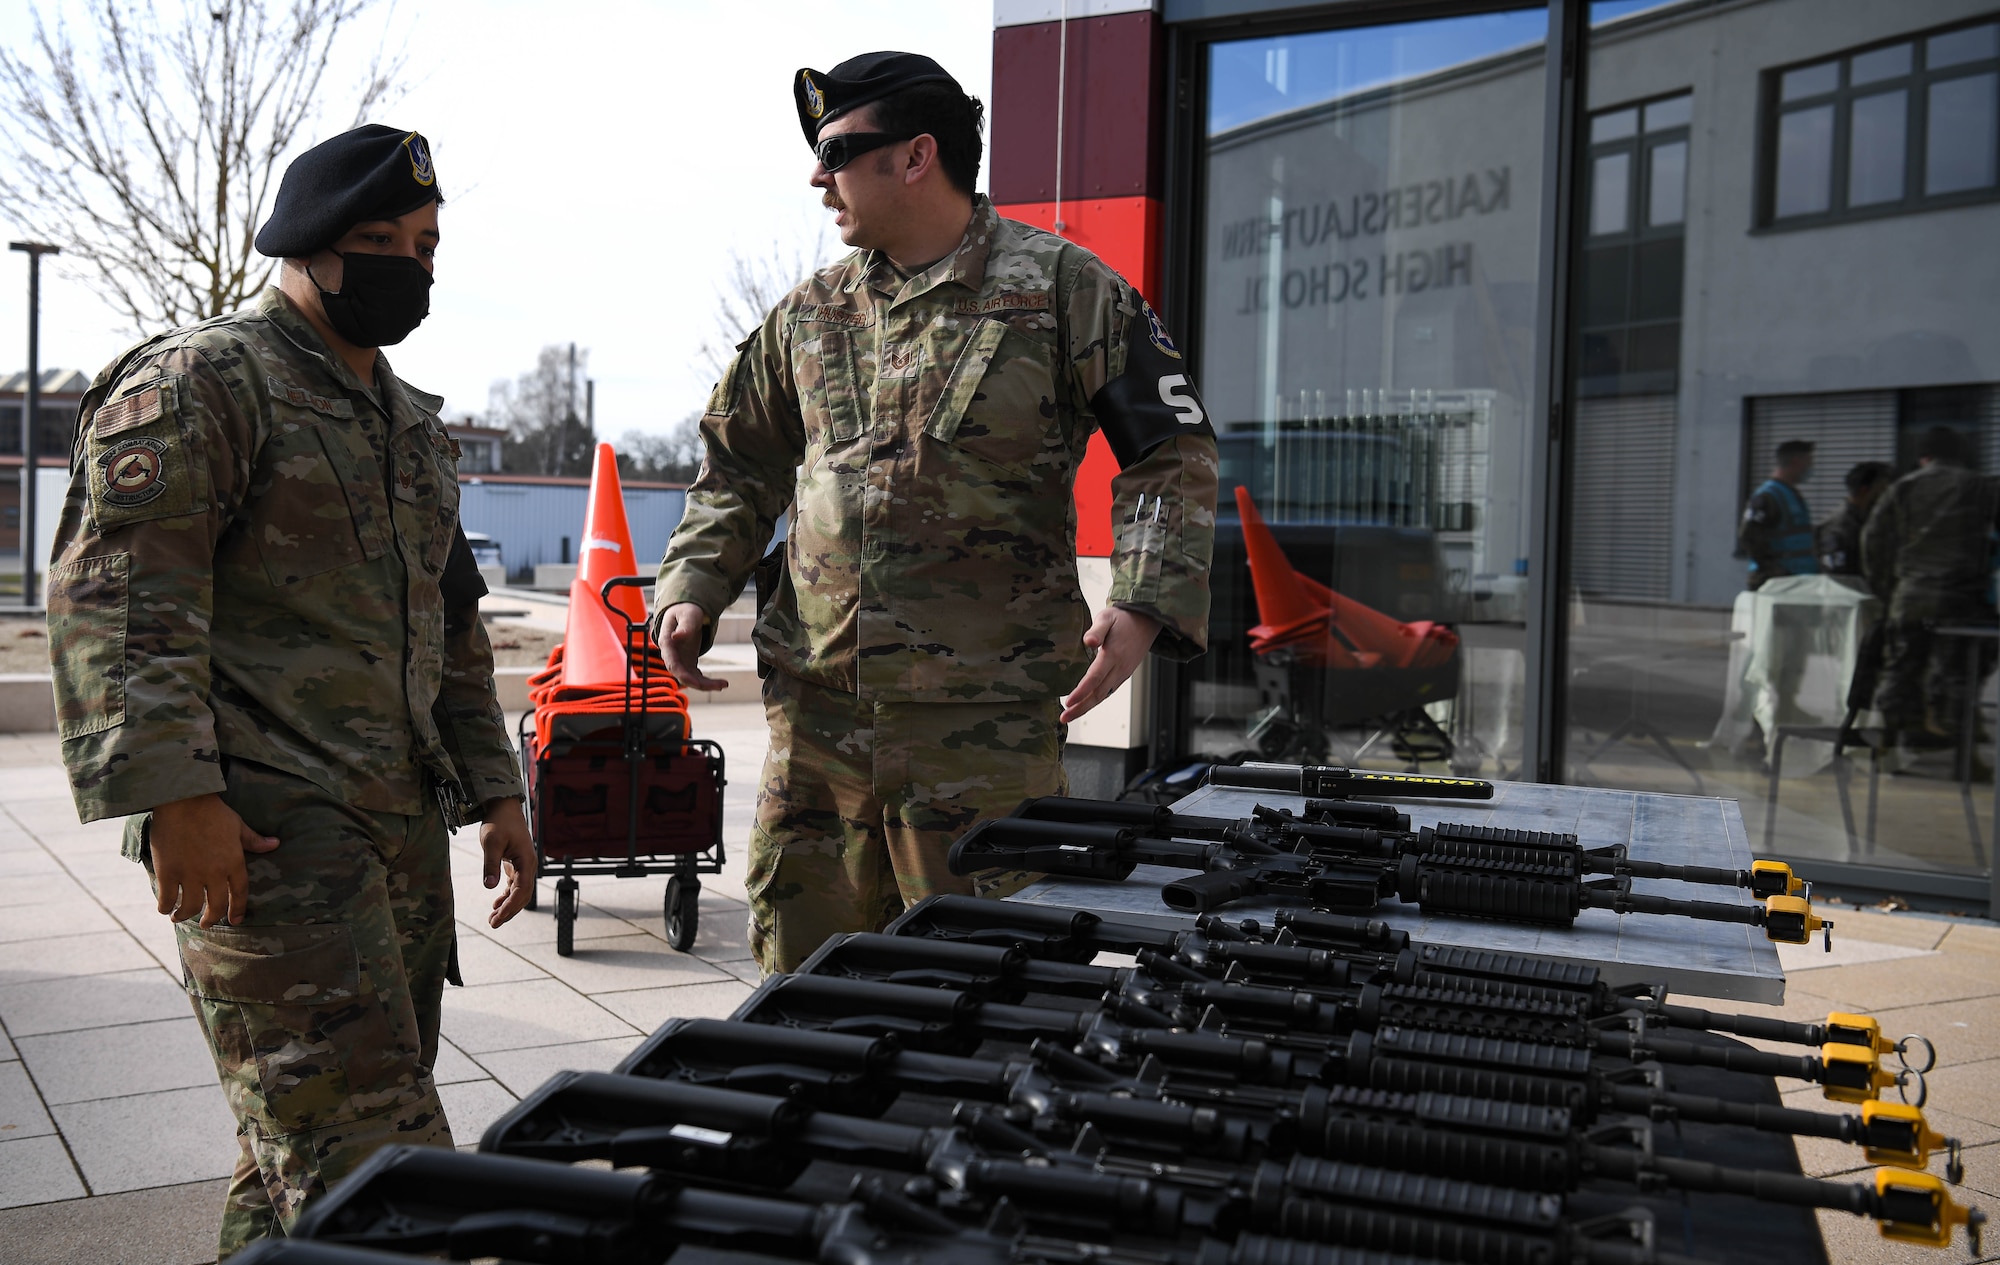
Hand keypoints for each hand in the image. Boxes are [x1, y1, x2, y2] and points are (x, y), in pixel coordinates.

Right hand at [149, 793, 280, 927]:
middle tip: (206, 924)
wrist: (183, 801)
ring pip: (190, 906)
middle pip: (215, 905)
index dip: (237, 909)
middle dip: (211, 918)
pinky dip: (166, 907)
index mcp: (234, 863)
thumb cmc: (213, 812)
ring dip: (185, 916)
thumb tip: (275, 844)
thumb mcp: (238, 826)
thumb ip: (254, 840)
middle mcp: (214, 873)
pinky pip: (167, 898)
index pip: (239, 894)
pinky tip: (165, 909)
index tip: (235, 920)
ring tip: (180, 918)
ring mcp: (190, 874)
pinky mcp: (168, 872)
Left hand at [479, 797, 536, 927]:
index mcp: (527, 861)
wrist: (504, 807)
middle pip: (523, 895)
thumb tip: (489, 888)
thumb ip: (490, 865)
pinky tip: (496, 904)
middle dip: (509, 911)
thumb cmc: (498, 822)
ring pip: (520, 892)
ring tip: (493, 919)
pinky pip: (515, 885)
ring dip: (508, 906)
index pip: (521, 891)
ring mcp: (524, 865)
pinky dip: (507, 896)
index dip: (510, 907)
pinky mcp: (517, 864)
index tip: (496, 919)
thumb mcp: (491, 842)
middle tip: (493, 924)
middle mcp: (529, 865)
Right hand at [659, 602, 727, 690]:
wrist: (685, 611)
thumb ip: (685, 625)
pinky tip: (721, 682)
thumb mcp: (688, 614)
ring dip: (706, 685)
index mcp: (667, 643)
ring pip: (690, 678)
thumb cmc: (685, 610)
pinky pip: (696, 676)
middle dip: (699, 684)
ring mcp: (680, 660)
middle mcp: (672, 655)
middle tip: (719, 686)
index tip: (696, 683)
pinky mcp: (688, 662)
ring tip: (724, 684)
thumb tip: (676, 636)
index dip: (683, 675)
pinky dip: (707, 681)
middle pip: (682, 675)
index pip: (672, 664)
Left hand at [1061, 607, 1160, 723]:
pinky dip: (1096, 699)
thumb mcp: (1107, 617)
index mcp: (1114, 654)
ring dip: (1087, 706)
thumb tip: (1087, 642)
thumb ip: (1097, 630)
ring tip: (1070, 715)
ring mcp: (1123, 672)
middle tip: (1064, 717)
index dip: (1081, 692)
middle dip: (1081, 707)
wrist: (1146, 621)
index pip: (1095, 678)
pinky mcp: (1124, 673)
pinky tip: (1085, 703)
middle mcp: (1120, 668)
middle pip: (1099, 693)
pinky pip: (1109, 690)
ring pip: (1104, 694)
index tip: (1068, 702)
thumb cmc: (1123, 618)